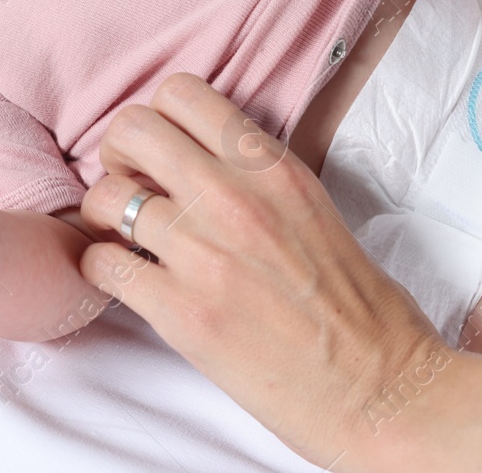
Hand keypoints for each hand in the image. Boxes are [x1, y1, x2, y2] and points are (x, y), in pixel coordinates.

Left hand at [77, 73, 448, 465]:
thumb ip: (254, 175)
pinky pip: (101, 265)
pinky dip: (100, 270)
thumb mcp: (313, 207)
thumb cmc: (357, 307)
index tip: (160, 151)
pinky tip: (125, 280)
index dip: (157, 118)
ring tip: (127, 239)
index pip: (182, 93)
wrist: (380, 389)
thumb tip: (197, 159)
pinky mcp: (180, 312)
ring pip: (105, 196)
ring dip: (105, 217)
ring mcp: (203, 253)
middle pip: (132, 129)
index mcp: (271, 167)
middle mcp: (233, 197)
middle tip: (132, 185)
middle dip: (119, 154)